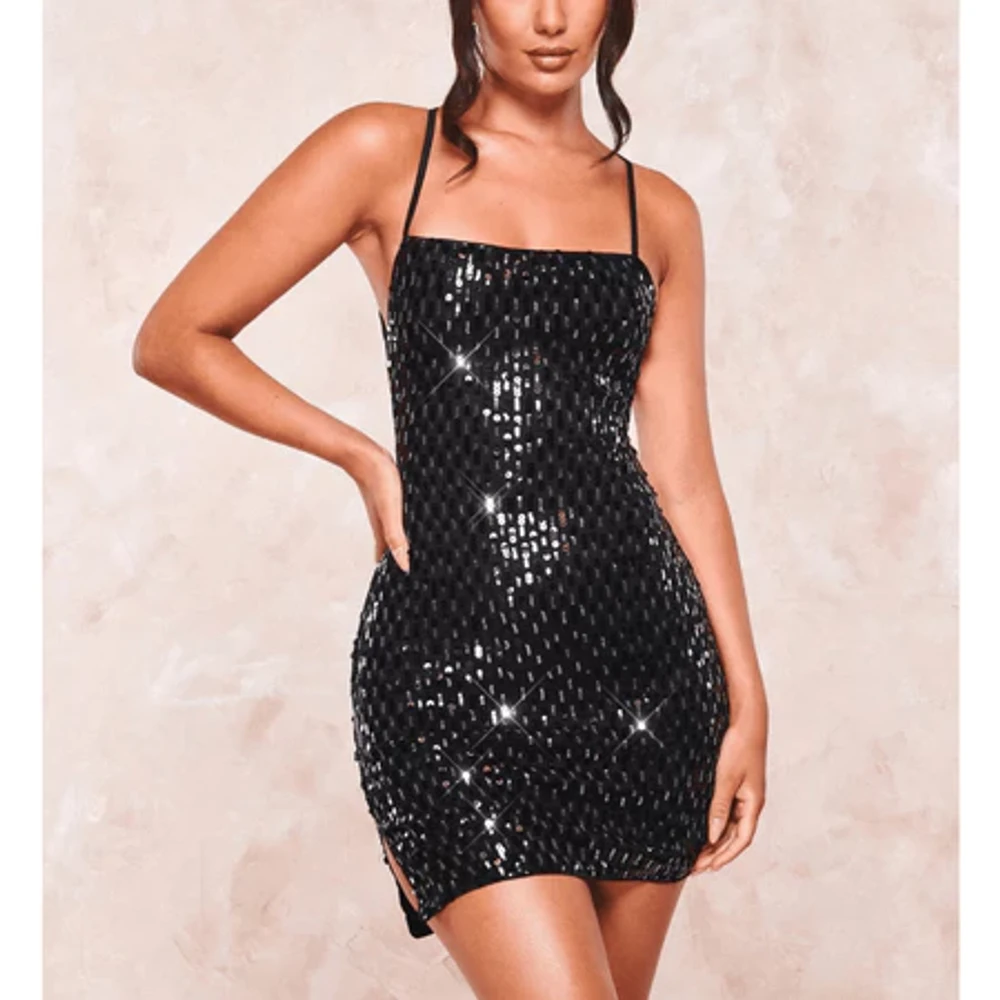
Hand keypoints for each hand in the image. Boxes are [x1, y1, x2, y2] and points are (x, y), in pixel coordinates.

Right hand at [350, 444, 409, 572]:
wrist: (364, 454)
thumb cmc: (377, 481)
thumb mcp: (391, 512)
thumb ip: (396, 538)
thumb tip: (404, 564)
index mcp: (383, 530)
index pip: (389, 556)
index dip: (396, 568)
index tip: (402, 581)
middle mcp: (383, 521)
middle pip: (391, 546)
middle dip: (398, 558)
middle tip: (407, 570)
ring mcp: (385, 509)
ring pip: (394, 530)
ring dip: (400, 541)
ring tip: (410, 550)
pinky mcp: (389, 496)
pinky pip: (397, 515)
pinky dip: (403, 523)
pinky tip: (409, 518)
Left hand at [691, 702, 766, 874]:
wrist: (747, 719)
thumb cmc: (740, 746)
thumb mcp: (726, 778)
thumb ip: (720, 807)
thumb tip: (714, 835)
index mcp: (753, 803)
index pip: (742, 840)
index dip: (725, 856)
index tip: (708, 868)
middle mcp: (751, 802)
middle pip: (735, 836)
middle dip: (717, 853)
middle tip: (696, 867)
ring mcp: (745, 793)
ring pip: (731, 825)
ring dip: (715, 840)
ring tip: (696, 853)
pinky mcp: (737, 783)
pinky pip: (727, 811)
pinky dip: (716, 823)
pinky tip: (702, 827)